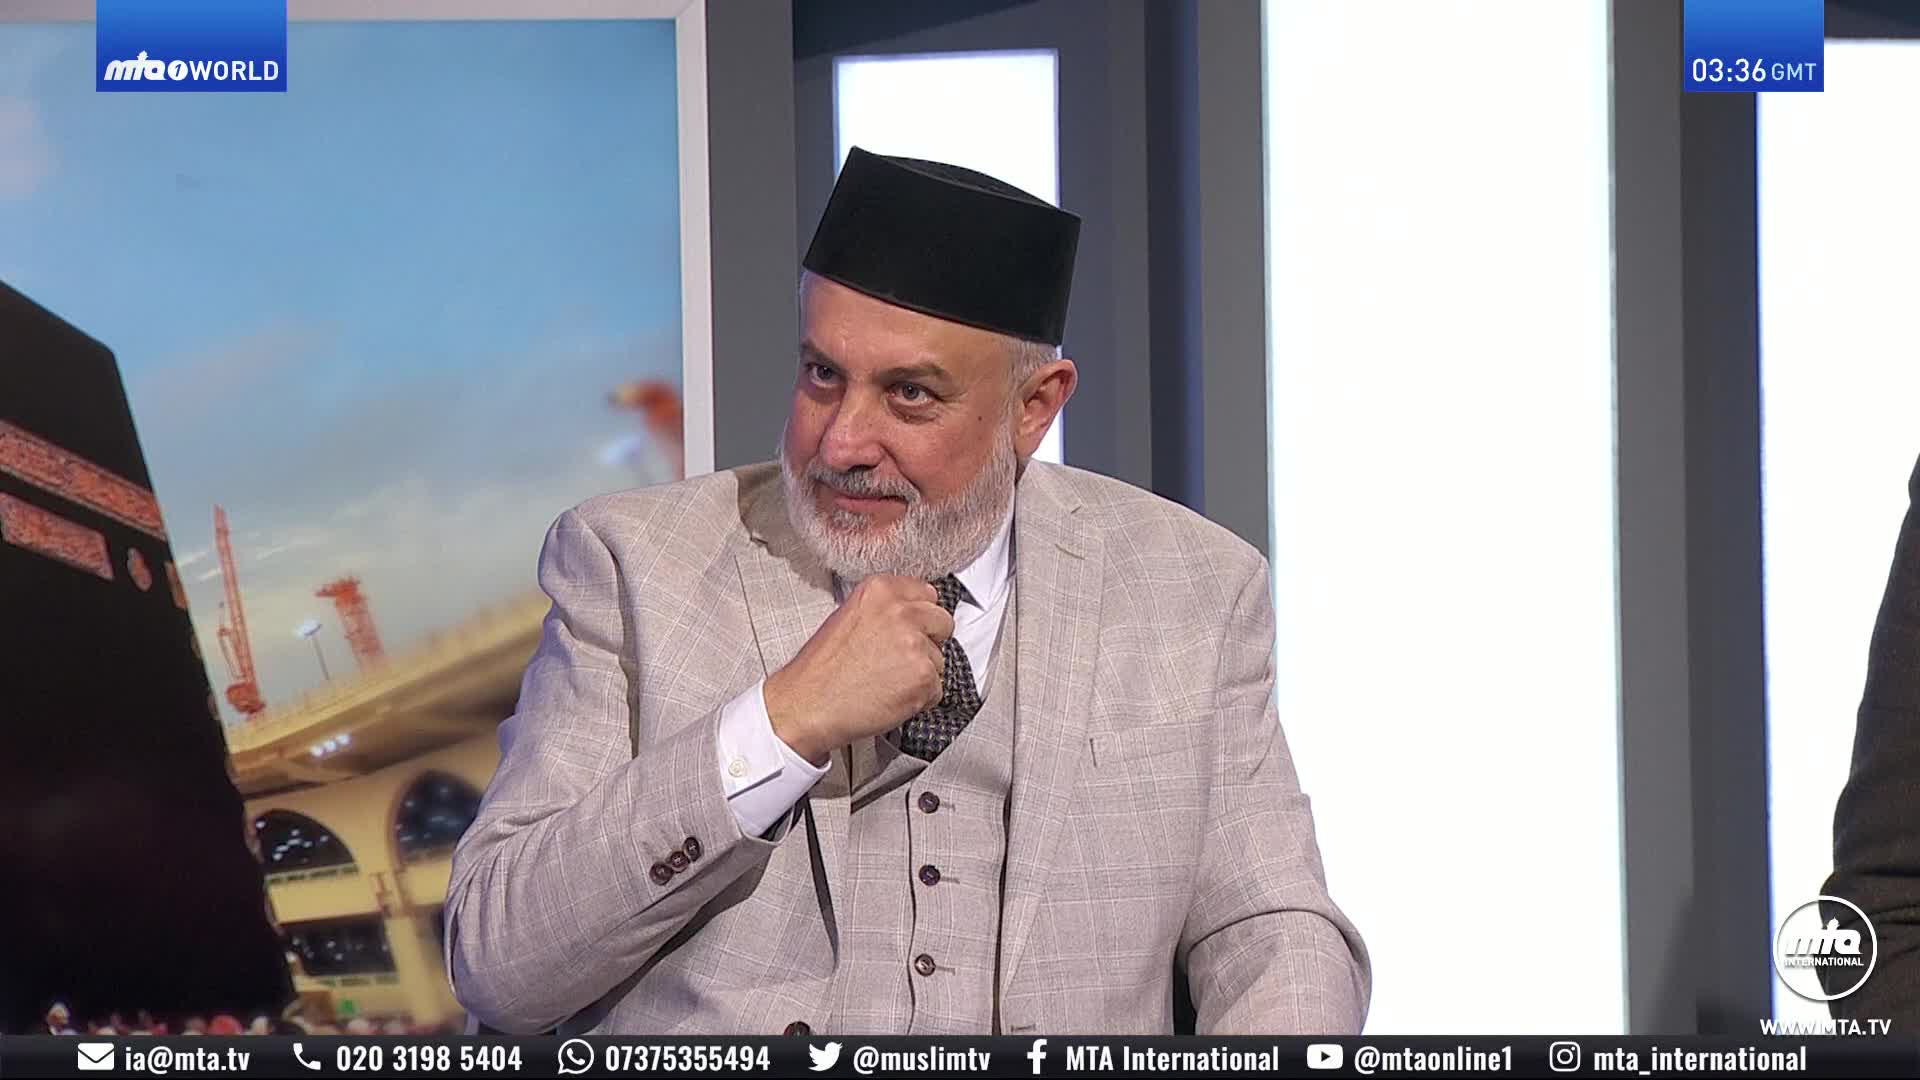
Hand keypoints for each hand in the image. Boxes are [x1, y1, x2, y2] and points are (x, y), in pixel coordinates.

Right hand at [763, 575, 951, 765]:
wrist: (808, 705)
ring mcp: (915, 644)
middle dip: (929, 641)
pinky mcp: (924, 677)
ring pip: (940, 659)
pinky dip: (921, 698)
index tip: (911, 628)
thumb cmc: (821, 670)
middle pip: (943, 622)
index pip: (928, 593)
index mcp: (881, 590)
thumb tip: (912, 613)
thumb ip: (885, 609)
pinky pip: (937, 688)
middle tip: (900, 658)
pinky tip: (891, 695)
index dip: (920, 616)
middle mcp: (902, 612)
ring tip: (887, 680)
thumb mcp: (847, 617)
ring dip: (922, 673)